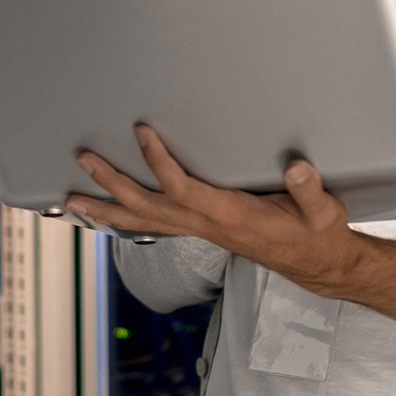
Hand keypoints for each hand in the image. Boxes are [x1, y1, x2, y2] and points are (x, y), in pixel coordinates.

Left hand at [65, 124, 361, 298]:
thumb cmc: (317, 235)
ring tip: (71, 198)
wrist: (316, 264)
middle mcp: (208, 227)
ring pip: (144, 222)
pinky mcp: (202, 231)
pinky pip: (154, 227)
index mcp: (231, 217)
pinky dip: (125, 219)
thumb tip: (297, 166)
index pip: (183, 189)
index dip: (159, 162)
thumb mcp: (324, 213)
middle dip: (112, 185)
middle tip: (83, 161)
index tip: (142, 131)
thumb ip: (310, 190)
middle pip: (148, 207)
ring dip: (106, 208)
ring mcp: (201, 232)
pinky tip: (106, 213)